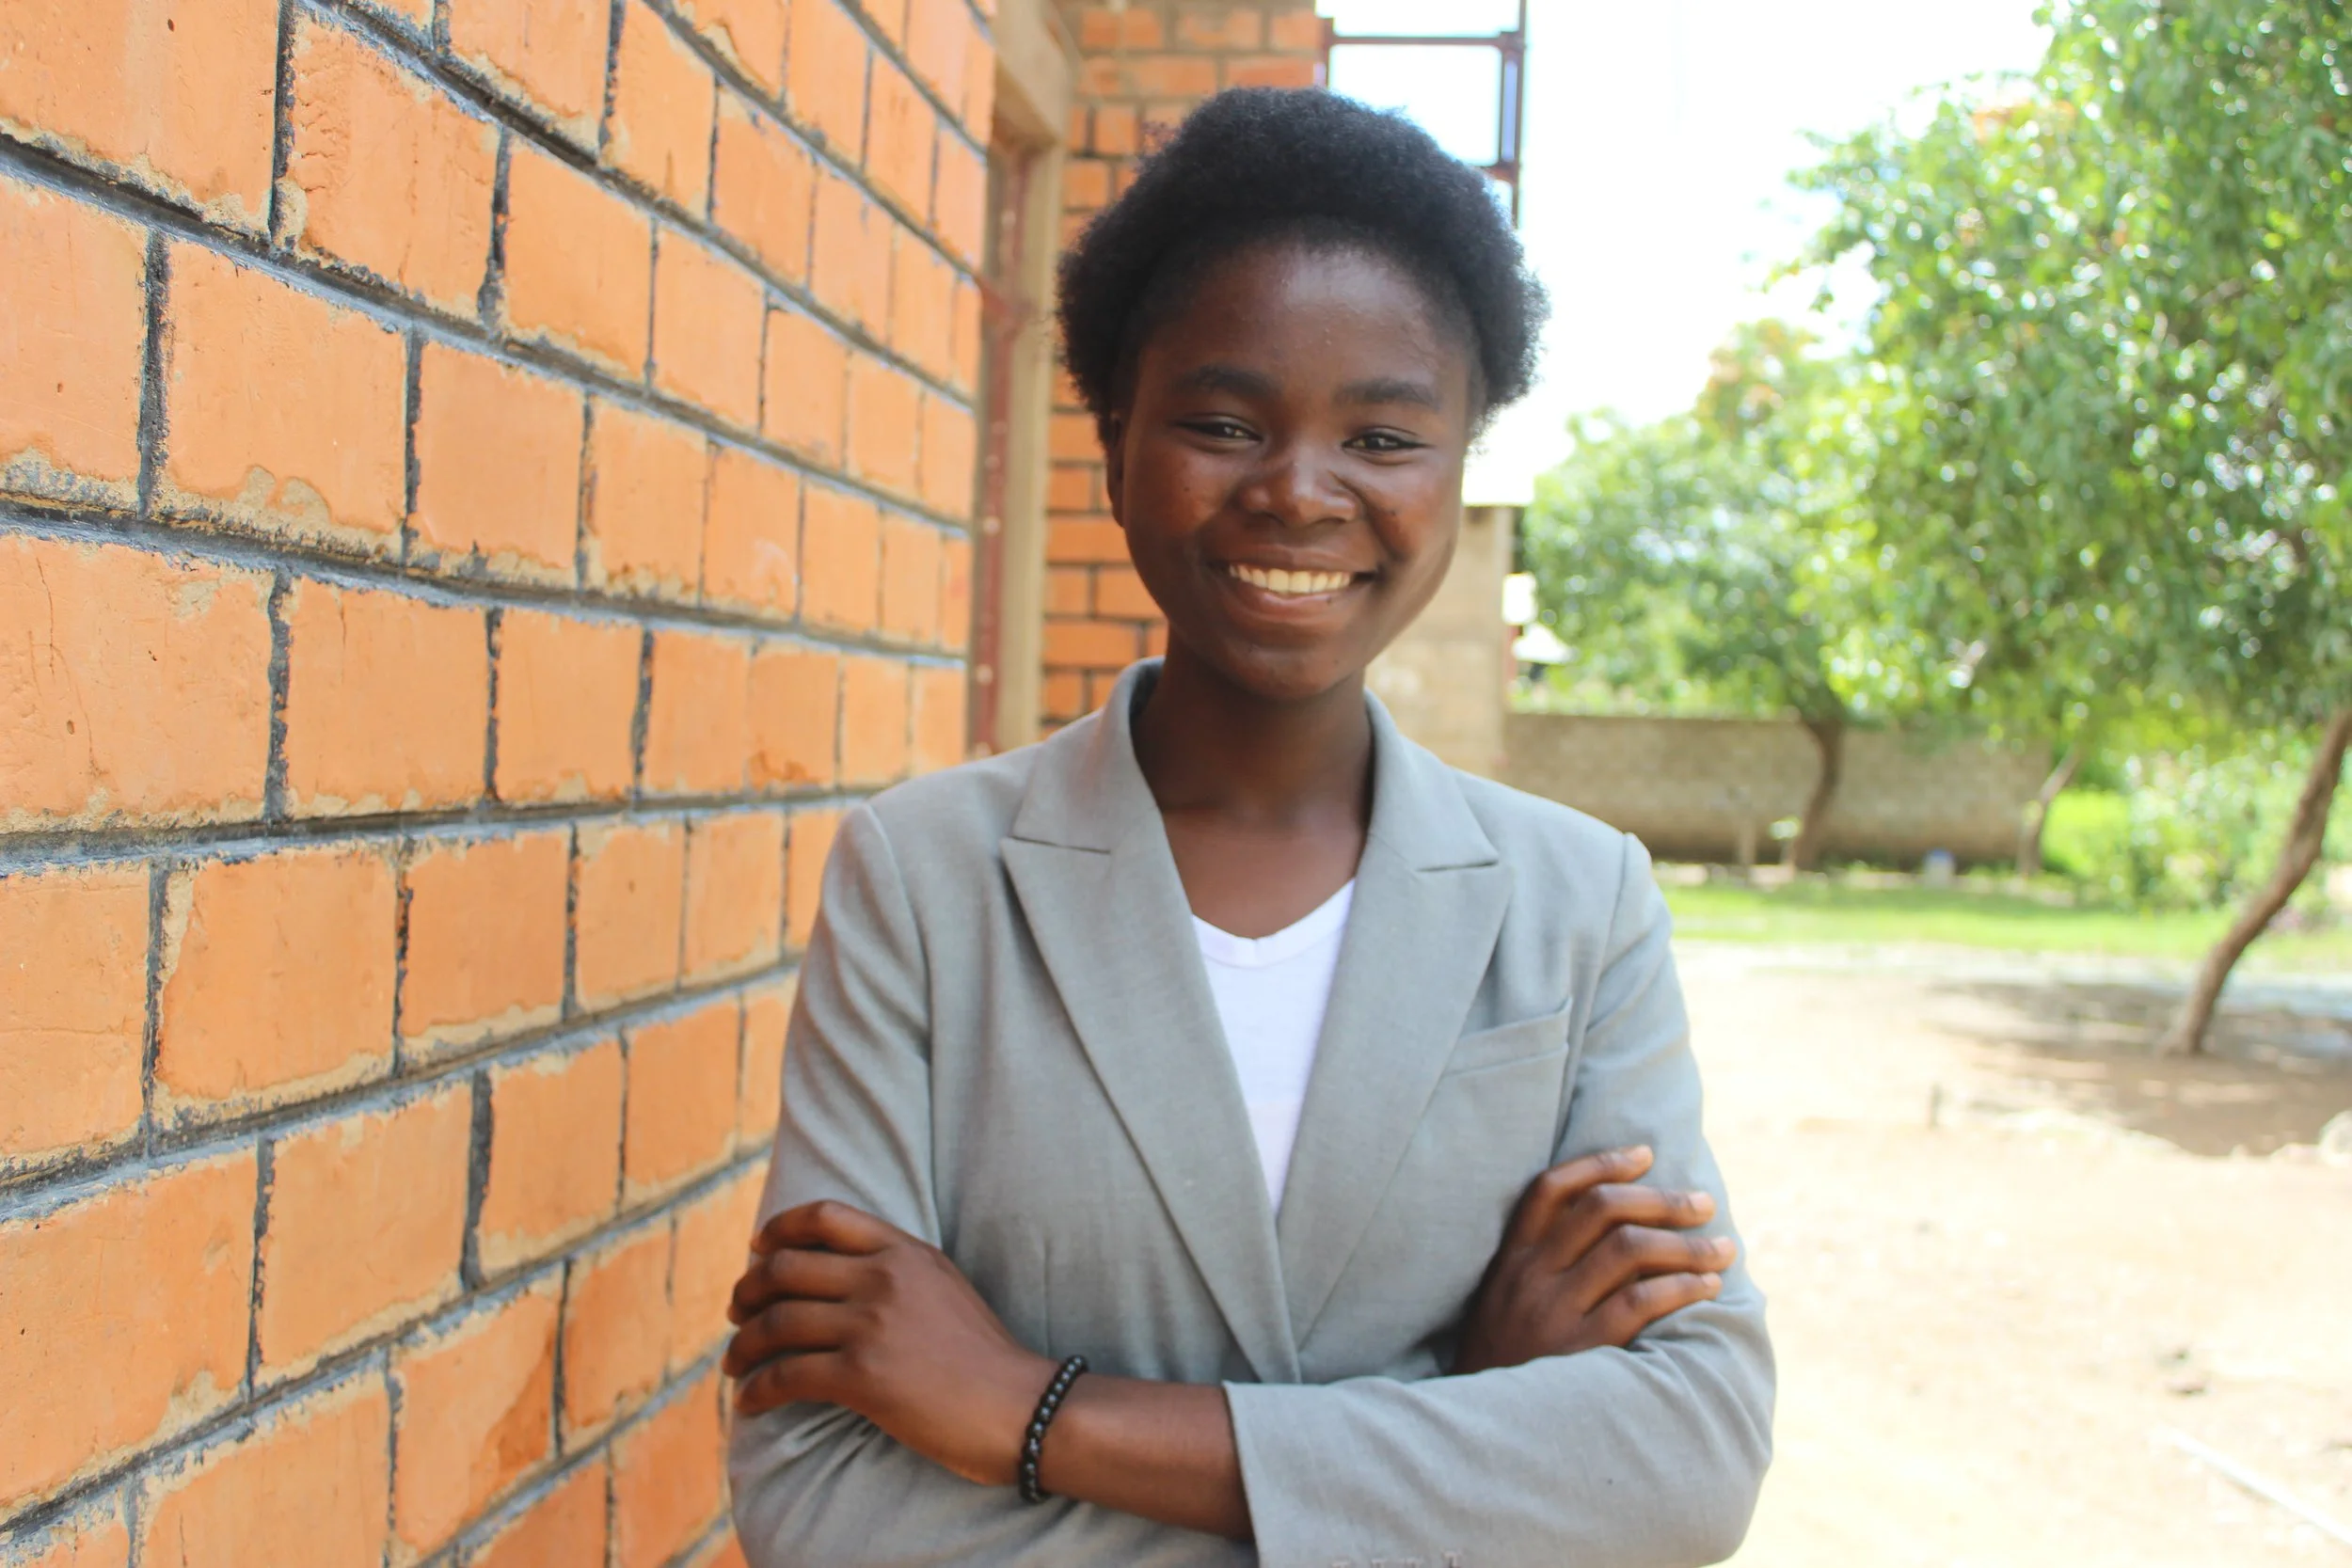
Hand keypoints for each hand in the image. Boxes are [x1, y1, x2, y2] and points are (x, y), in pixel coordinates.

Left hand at [722, 1201, 1057, 1485]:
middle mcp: (883, 1278)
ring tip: (734, 1363)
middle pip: (785, 1269)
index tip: (757, 1249)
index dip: (778, 1229)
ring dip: (743, 1345)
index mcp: (905, 1250)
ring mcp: (871, 1325)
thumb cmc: (985, 1357)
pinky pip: (786, 1375)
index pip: (824, 1217)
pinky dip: (757, 1389)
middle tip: (737, 1312)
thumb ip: (897, 1271)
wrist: (1021, 1406)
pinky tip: (749, 1401)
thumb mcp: (944, 1287)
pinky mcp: (862, 1376)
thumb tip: (840, 1278)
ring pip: (776, 1323)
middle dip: (748, 1291)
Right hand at [1453, 1146, 1732, 1374]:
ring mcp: (1553, 1312)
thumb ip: (1541, 1264)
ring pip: (1628, 1250)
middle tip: (1704, 1203)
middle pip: (1601, 1211)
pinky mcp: (1580, 1350)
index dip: (1601, 1163)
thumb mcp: (1503, 1301)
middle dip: (1661, 1200)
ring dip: (1686, 1244)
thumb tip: (1618, 1226)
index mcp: (1510, 1258)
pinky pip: (1640, 1303)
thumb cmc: (1506, 1359)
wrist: (1484, 1428)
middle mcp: (1530, 1276)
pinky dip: (1681, 1287)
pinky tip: (1707, 1287)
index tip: (1645, 1154)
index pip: (1551, 1188)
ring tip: (1723, 1250)